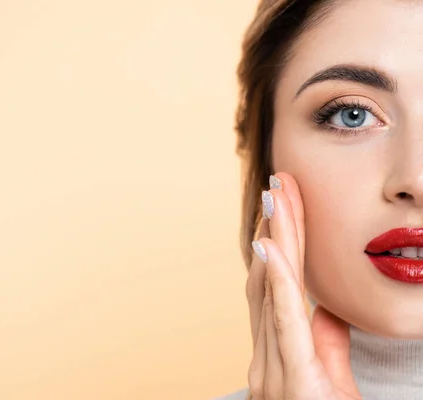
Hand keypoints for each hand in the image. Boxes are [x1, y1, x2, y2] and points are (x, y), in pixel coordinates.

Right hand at [245, 172, 360, 399]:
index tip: (284, 205)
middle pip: (269, 278)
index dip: (280, 243)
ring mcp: (272, 369)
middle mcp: (266, 356)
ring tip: (277, 199)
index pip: (276, 286)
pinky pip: (282, 323)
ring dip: (275, 241)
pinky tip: (271, 249)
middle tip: (278, 184)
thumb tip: (328, 306)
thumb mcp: (331, 381)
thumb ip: (326, 342)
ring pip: (271, 291)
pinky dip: (277, 282)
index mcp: (277, 354)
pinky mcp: (290, 381)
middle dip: (276, 229)